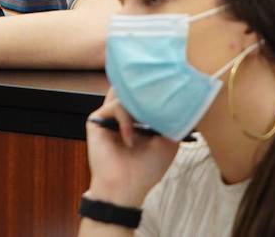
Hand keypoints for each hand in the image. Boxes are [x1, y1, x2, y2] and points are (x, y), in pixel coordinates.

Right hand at [84, 89, 180, 208]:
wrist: (126, 187)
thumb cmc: (146, 169)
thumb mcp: (168, 142)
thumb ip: (171, 120)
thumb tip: (178, 99)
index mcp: (138, 118)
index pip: (142, 93)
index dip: (154, 88)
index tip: (169, 86)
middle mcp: (122, 114)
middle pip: (129, 87)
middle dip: (144, 89)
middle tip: (157, 92)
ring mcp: (108, 116)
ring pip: (124, 93)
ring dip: (138, 107)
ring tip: (146, 126)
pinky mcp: (97, 120)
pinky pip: (115, 106)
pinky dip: (126, 121)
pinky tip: (130, 140)